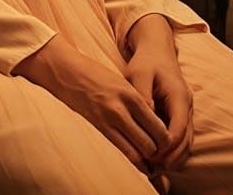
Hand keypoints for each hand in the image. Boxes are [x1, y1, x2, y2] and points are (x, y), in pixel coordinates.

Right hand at [15, 35, 169, 179]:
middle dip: (158, 153)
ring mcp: (107, 119)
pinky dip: (132, 160)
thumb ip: (137, 102)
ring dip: (146, 160)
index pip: (158, 126)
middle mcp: (121, 108)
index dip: (166, 140)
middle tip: (160, 155)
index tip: (166, 144)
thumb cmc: (95, 74)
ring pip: (136, 151)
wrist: (66, 70)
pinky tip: (136, 161)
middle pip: (150, 143)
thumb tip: (155, 125)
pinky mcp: (96, 126)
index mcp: (131, 94)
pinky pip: (120, 150)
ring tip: (150, 161)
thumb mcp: (121, 82)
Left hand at [125, 15, 193, 173]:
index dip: (167, 145)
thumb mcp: (139, 74)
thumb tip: (146, 116)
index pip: (178, 129)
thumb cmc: (146, 62)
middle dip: (172, 156)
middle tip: (153, 168)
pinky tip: (158, 156)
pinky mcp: (179, 114)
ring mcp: (185, 111)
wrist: (156, 50)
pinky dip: (173, 149)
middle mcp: (186, 106)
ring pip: (186, 141)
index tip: (153, 156)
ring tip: (155, 168)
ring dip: (173, 156)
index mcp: (179, 97)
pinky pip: (181, 136)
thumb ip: (142, 94)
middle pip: (186, 140)